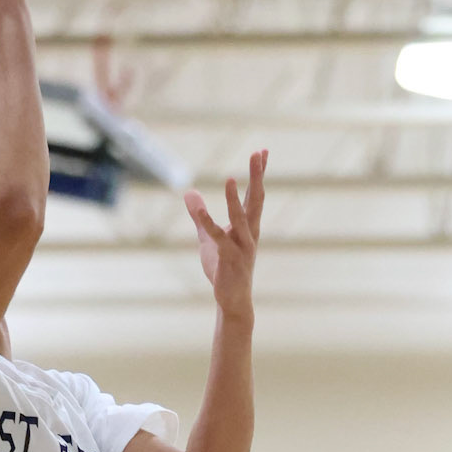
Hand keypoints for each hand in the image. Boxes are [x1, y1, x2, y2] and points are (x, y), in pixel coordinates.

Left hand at [185, 150, 266, 320]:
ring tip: (230, 179)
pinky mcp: (230, 259)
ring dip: (235, 200)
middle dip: (257, 177)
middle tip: (259, 154)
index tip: (263, 151)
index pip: (255, 195)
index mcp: (248, 226)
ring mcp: (242, 246)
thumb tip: (188, 192)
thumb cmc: (224, 268)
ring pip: (240, 219)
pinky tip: (199, 211)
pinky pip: (219, 239)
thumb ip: (199, 215)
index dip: (259, 173)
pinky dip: (208, 224)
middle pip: (256, 200)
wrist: (232, 299)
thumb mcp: (208, 237)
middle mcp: (250, 233)